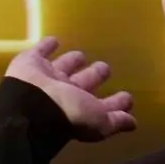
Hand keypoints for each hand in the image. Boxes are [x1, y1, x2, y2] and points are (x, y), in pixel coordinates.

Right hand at [5, 38, 136, 141]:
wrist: (31, 104)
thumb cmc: (68, 114)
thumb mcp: (99, 122)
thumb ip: (116, 120)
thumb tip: (133, 123)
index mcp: (82, 107)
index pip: (103, 105)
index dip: (115, 103)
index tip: (126, 97)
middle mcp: (66, 93)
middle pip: (83, 82)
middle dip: (94, 76)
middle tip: (105, 69)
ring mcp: (48, 77)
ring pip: (64, 66)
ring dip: (73, 61)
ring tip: (81, 56)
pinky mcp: (31, 62)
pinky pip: (40, 50)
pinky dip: (46, 45)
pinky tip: (53, 40)